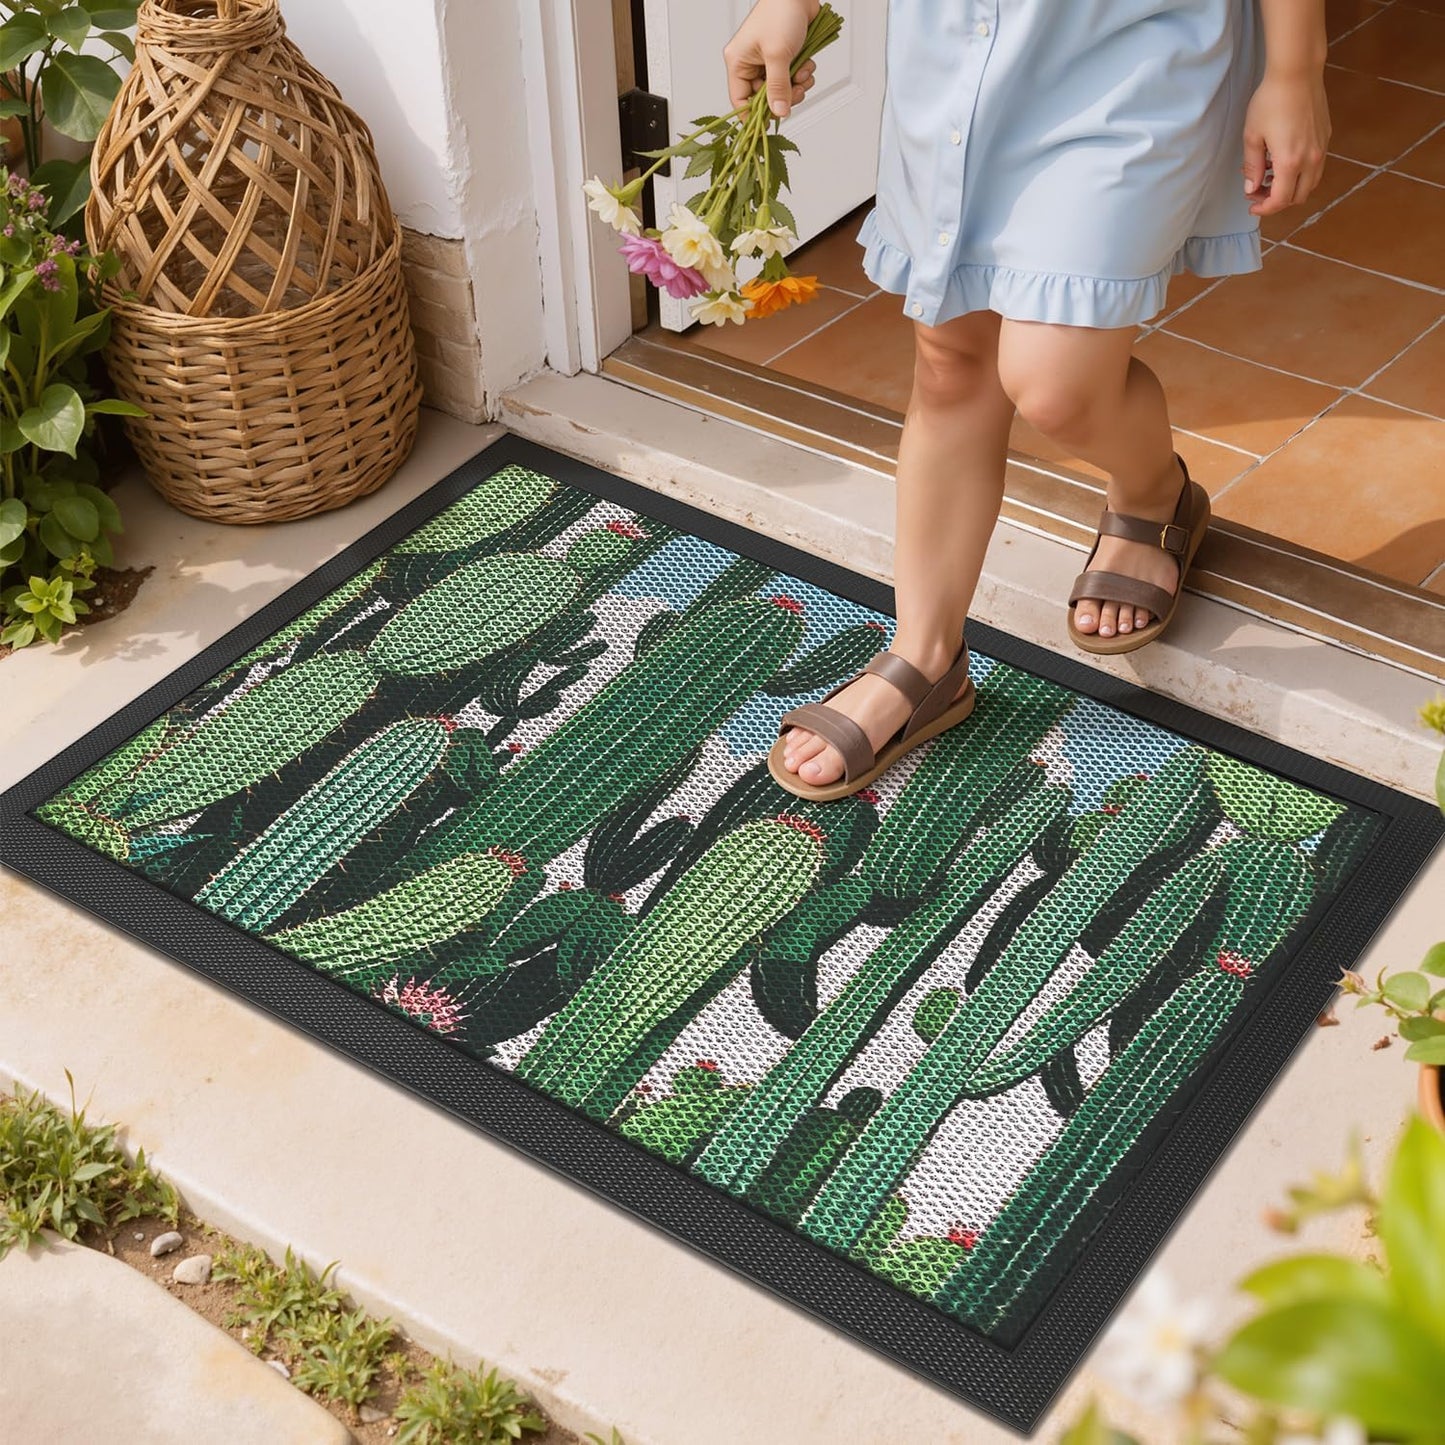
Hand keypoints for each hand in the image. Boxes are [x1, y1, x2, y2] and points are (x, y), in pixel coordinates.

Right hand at [724, 0, 820, 117]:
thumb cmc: (780, 12)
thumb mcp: (777, 54)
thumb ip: (778, 87)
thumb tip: (779, 112)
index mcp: (739, 62)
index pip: (740, 101)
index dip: (754, 116)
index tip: (770, 123)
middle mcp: (751, 64)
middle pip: (764, 99)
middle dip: (783, 97)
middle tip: (795, 91)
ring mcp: (768, 61)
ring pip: (781, 90)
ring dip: (796, 86)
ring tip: (803, 72)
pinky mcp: (784, 58)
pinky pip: (792, 79)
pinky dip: (802, 75)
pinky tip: (807, 64)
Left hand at [1242, 70, 1330, 214]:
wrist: (1297, 73)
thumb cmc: (1271, 101)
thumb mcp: (1252, 136)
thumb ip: (1252, 166)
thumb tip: (1251, 188)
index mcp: (1290, 161)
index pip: (1280, 200)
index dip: (1264, 208)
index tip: (1252, 205)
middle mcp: (1310, 158)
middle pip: (1298, 197)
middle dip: (1277, 201)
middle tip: (1258, 192)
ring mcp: (1321, 148)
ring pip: (1310, 183)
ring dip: (1291, 188)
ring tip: (1270, 177)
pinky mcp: (1326, 137)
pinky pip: (1316, 166)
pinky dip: (1301, 173)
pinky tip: (1284, 161)